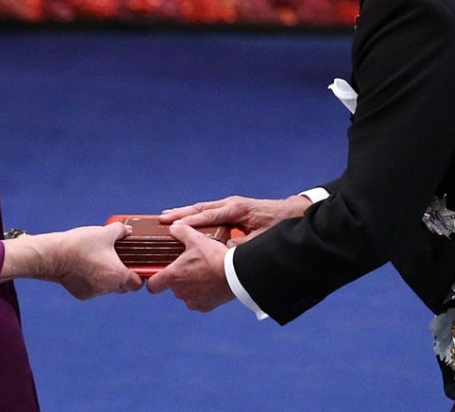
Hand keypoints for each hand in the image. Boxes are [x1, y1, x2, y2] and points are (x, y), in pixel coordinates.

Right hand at [2, 222, 142, 298]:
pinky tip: (86, 266)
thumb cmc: (80, 244)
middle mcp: (107, 288)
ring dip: (108, 278)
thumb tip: (128, 230)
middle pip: (123, 287)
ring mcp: (93, 293)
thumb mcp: (104, 232)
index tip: (135, 264)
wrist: (53, 256)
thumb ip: (121, 230)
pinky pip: (94, 289)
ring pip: (108, 288)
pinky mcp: (81, 294)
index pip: (137, 283)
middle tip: (119, 260)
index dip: (139, 274)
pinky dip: (93, 280)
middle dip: (124, 276)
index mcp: (117, 275)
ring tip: (100, 261)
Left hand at [146, 223, 232, 310]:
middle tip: (189, 265)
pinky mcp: (206, 307)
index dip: (153, 279)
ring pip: (186, 294)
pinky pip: (199, 300)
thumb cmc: (214, 256)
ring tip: (202, 272)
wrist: (236, 274)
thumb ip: (181, 231)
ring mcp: (193, 301)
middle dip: (178, 277)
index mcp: (173, 277)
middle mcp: (180, 292)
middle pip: (172, 287)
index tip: (157, 273)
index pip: (152, 286)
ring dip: (191, 286)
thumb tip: (173, 227)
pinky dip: (203, 293)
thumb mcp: (196, 238)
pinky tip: (211, 282)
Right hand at [160, 195, 310, 243]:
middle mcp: (230, 204)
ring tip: (166, 217)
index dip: (189, 222)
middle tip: (161, 218)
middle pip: (200, 209)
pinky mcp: (232, 209)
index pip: (208, 216)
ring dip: (185, 213)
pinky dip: (195, 216)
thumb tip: (224, 251)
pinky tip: (185, 221)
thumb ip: (243, 245)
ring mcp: (230, 205)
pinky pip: (209, 213)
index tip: (172, 226)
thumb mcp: (262, 239)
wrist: (293, 212)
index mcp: (236, 209)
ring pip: (203, 209)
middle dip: (180, 214)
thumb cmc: (279, 226)